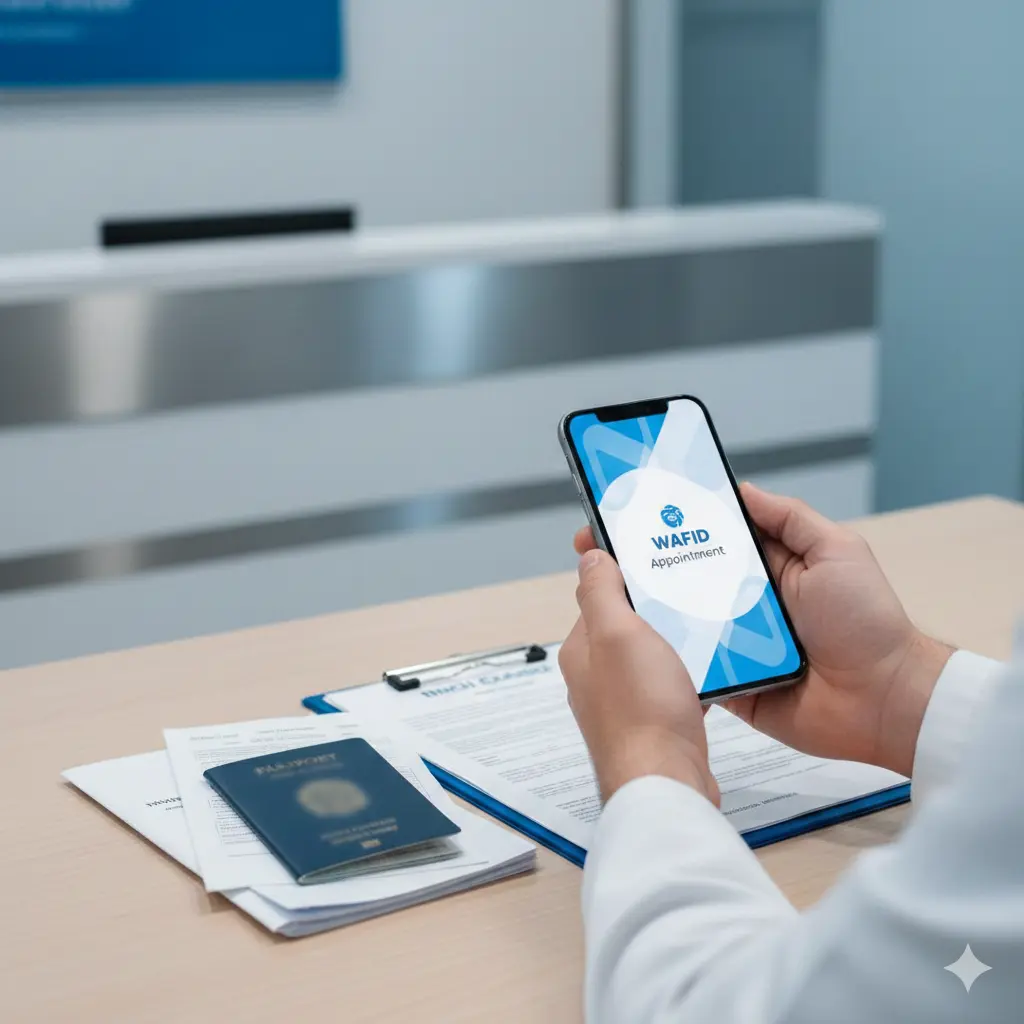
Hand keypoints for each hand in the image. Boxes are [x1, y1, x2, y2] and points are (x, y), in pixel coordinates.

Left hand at [559, 548, 719, 804]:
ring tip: (706, 623)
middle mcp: (597, 677)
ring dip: (677, 640)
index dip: (622, 572)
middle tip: (690, 587)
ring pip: (653, 656)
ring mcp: (625, 703)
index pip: (598, 596)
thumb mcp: (618, 633)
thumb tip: (589, 557)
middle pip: (628, 625)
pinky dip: (690, 674)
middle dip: (657, 607)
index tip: (652, 555)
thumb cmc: (641, 711)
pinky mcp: (654, 724)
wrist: (667, 782)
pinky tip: (713, 669)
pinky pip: (672, 686)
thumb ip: (601, 592)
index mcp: (583, 650)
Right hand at [573, 484, 953, 776]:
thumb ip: (790, 518)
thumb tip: (742, 489)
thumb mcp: (836, 550)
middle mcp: (745, 602)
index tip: (635, 508)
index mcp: (767, 567)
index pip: (710, 537)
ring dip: (652, 610)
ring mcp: (734, 642)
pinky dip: (669, 658)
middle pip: (685, 577)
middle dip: (645, 564)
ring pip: (681, 621)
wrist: (883, 701)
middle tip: (600, 548)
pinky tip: (638, 643)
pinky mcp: (730, 680)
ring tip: (609, 592)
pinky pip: (690, 666)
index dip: (674, 523)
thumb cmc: (868, 623)